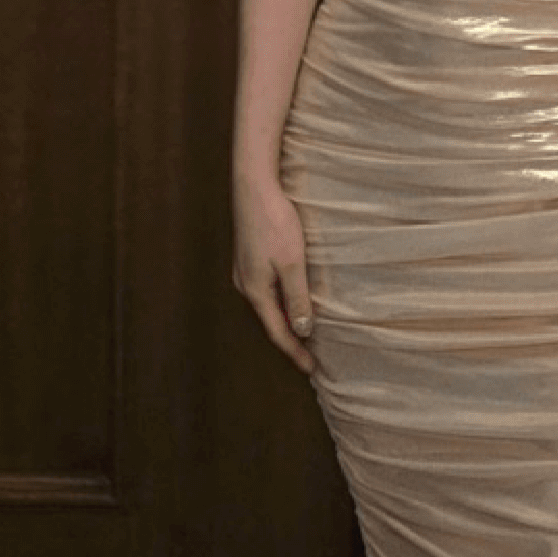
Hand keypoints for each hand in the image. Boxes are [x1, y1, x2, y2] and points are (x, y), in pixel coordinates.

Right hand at [233, 169, 319, 372]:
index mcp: (255, 290)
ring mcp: (245, 271)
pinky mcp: (250, 257)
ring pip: (268, 304)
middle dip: (290, 339)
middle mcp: (245, 284)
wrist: (253, 186)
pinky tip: (293, 298)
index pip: (278, 331)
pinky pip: (267, 289)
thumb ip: (298, 297)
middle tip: (311, 357)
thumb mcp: (293, 263)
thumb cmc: (274, 222)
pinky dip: (282, 301)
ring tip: (305, 332)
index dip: (295, 351)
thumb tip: (303, 330)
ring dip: (286, 319)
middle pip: (271, 320)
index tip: (312, 370)